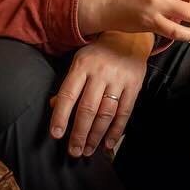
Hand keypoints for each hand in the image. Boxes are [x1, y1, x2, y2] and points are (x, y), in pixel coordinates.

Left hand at [50, 31, 151, 158]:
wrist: (129, 37)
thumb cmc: (98, 53)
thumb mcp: (79, 61)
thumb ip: (69, 84)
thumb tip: (54, 106)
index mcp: (82, 65)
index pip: (68, 94)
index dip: (61, 116)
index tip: (56, 134)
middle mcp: (101, 72)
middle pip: (88, 108)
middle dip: (79, 133)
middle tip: (73, 151)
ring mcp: (119, 79)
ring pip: (106, 113)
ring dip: (96, 135)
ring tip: (88, 150)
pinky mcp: (134, 85)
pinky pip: (125, 111)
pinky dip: (116, 130)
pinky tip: (107, 143)